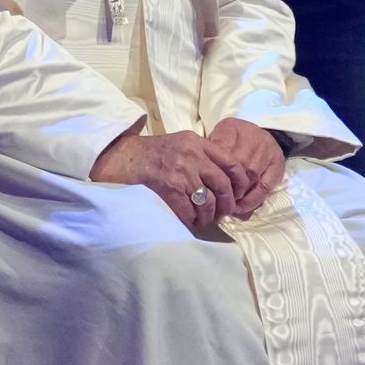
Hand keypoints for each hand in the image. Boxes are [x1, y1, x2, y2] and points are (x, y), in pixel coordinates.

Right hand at [90, 124, 264, 231]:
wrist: (123, 157)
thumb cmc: (153, 153)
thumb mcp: (182, 144)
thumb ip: (203, 155)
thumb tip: (225, 178)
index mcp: (198, 143)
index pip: (231, 162)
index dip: (240, 182)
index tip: (239, 194)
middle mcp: (192, 155)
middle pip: (223, 184)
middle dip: (227, 203)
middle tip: (225, 213)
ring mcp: (180, 171)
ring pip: (208, 200)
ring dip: (209, 215)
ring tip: (206, 219)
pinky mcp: (168, 187)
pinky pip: (189, 210)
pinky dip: (192, 219)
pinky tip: (191, 221)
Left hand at [200, 117, 288, 213]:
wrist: (257, 137)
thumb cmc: (229, 145)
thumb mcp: (215, 144)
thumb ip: (210, 159)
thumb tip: (205, 185)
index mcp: (231, 127)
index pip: (221, 151)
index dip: (215, 173)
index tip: (207, 189)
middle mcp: (252, 135)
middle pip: (238, 165)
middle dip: (227, 187)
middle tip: (217, 202)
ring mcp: (267, 148)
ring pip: (251, 176)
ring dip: (239, 195)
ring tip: (228, 207)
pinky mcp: (278, 162)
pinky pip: (266, 185)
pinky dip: (253, 199)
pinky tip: (243, 207)